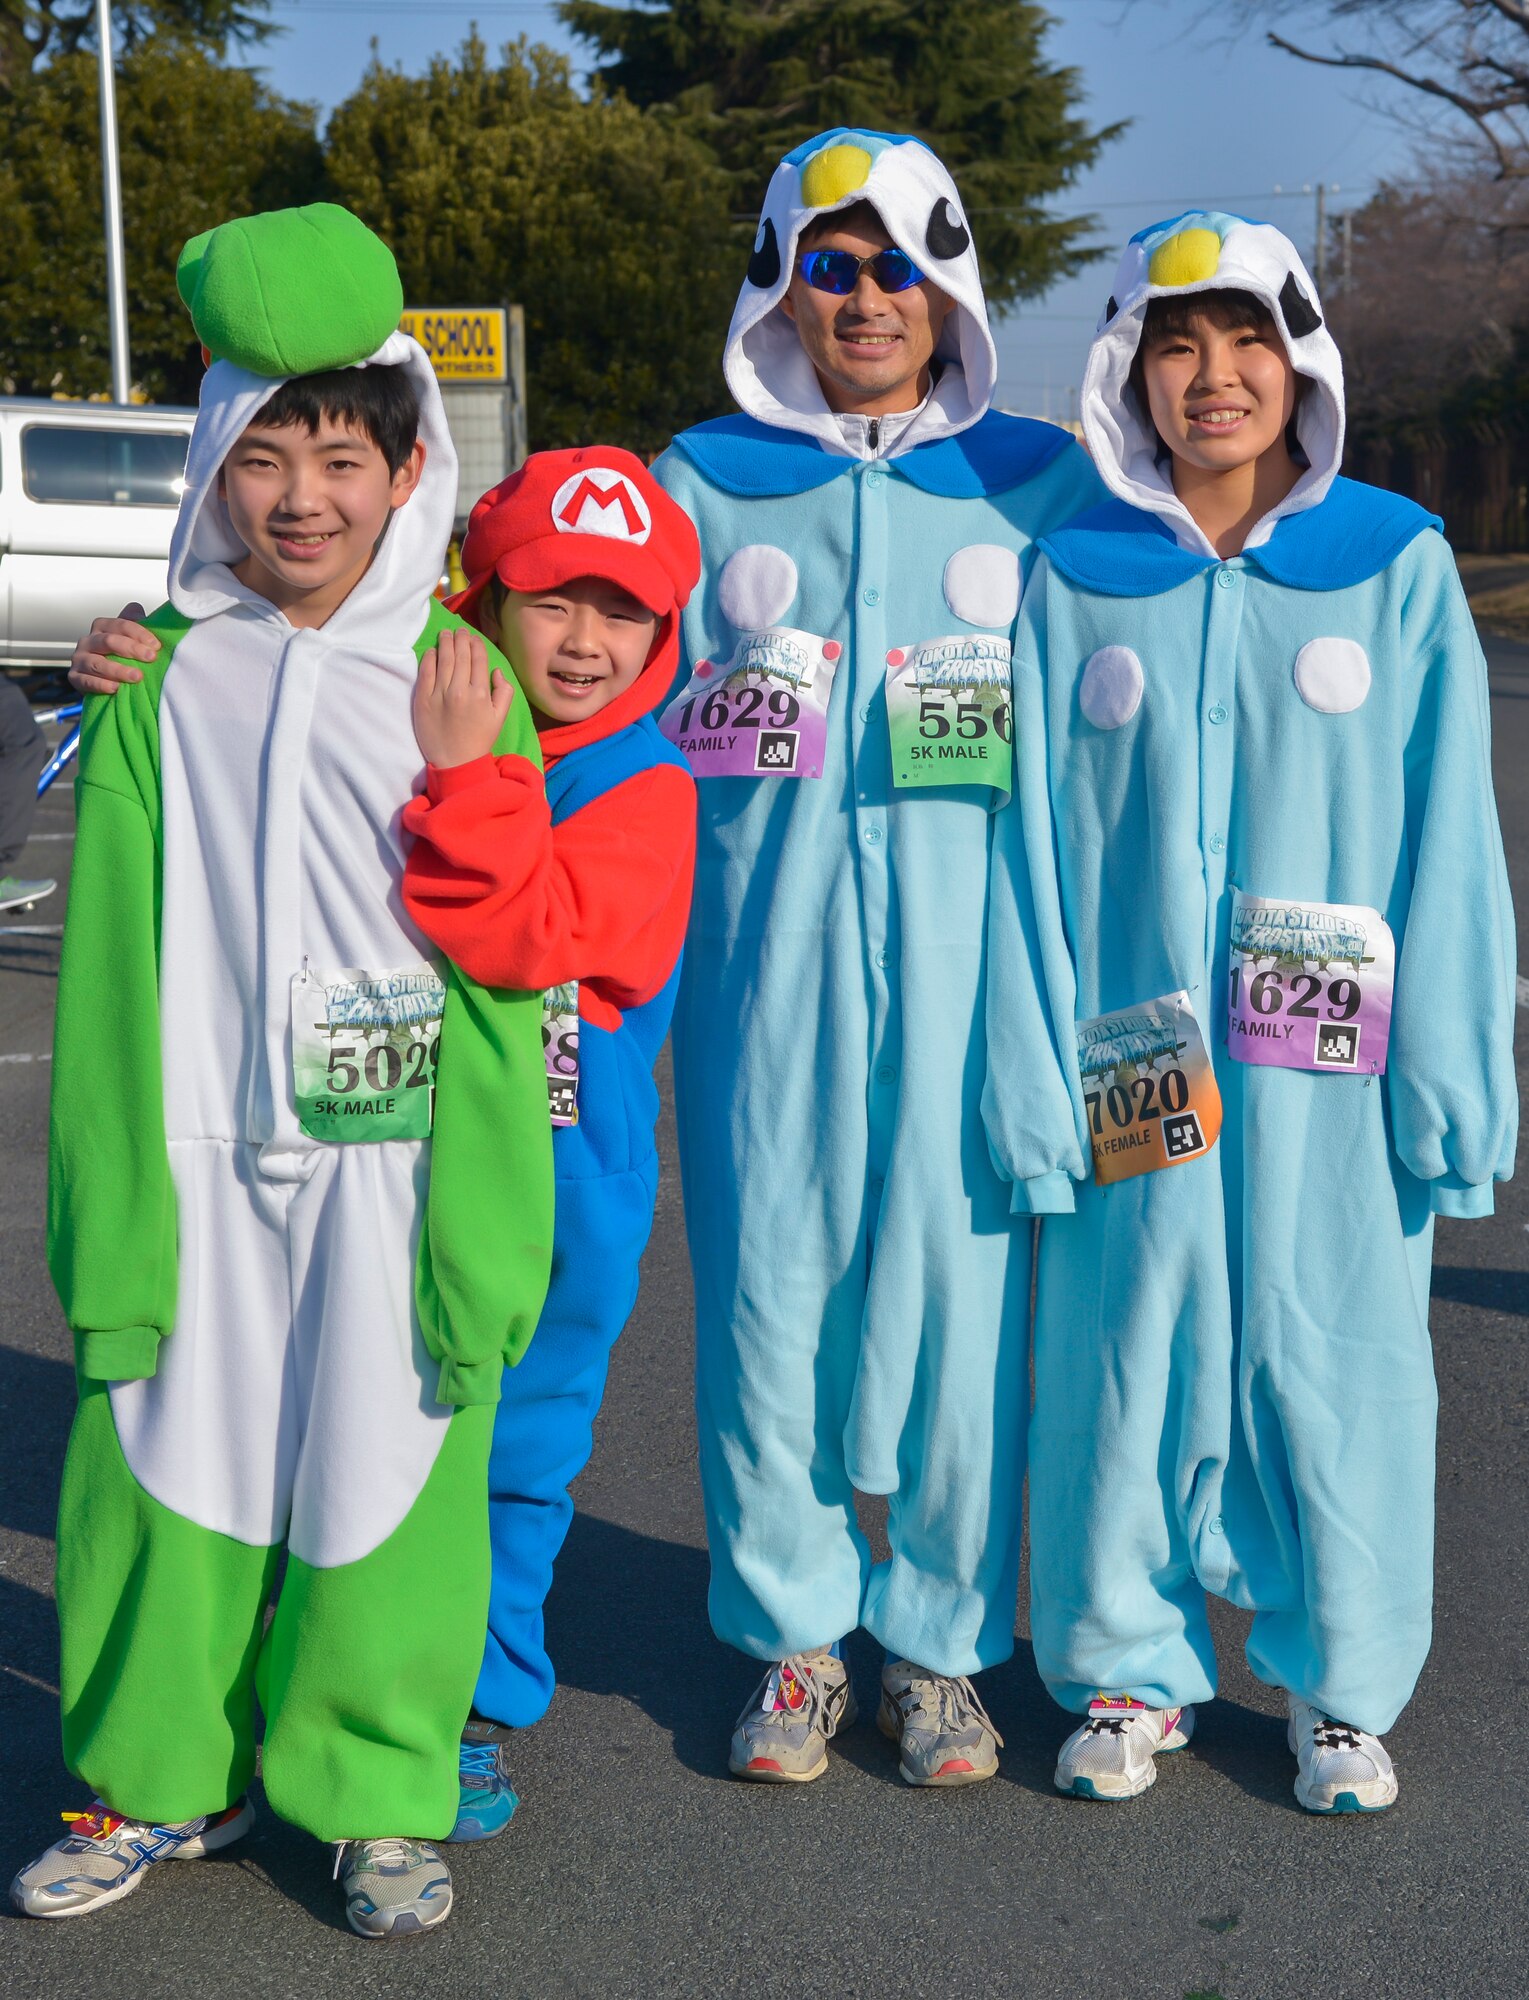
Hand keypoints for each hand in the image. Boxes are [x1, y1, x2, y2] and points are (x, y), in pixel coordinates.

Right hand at [69, 604, 156, 695]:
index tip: (156, 645)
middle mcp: (88, 641)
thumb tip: (136, 607)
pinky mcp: (74, 677)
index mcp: (102, 627)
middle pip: (108, 641)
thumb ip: (134, 624)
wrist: (107, 682)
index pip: (120, 625)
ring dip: (118, 670)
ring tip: (137, 676)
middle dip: (131, 649)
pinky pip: (85, 681)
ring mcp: (79, 659)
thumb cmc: (122, 658)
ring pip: (97, 662)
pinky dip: (101, 685)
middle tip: (150, 658)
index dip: (139, 633)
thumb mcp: (131, 640)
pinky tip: (116, 688)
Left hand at [412, 626, 514, 768]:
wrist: (456, 762)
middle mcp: (460, 690)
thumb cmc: (480, 739)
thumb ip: (504, 692)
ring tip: (445, 633)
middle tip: (459, 629)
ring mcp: (439, 694)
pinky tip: (432, 651)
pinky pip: (425, 673)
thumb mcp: (500, 718)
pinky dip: (429, 659)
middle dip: (460, 638)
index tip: (473, 637)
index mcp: (481, 693)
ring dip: (445, 643)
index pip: (478, 659)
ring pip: (443, 660)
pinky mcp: (423, 700)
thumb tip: (496, 671)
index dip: (476, 644)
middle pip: (460, 655)